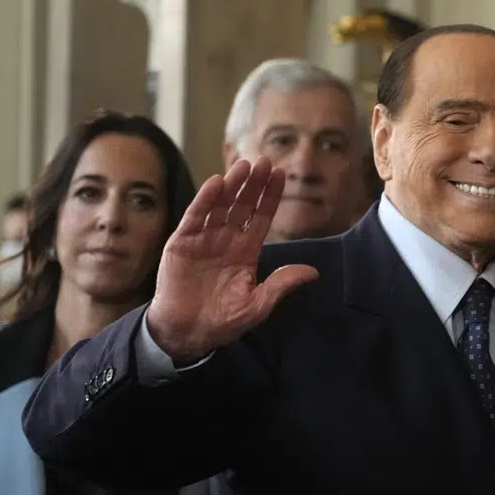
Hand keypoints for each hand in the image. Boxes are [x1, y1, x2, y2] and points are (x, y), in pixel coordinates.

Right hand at [146, 157, 318, 362]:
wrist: (186, 333)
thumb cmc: (222, 321)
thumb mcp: (257, 305)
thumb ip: (280, 285)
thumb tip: (313, 272)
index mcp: (246, 251)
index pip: (262, 217)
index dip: (270, 196)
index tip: (281, 174)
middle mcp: (226, 239)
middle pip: (243, 205)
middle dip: (254, 184)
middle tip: (265, 161)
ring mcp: (204, 239)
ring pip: (220, 205)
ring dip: (232, 185)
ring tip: (244, 166)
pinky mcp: (182, 243)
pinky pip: (195, 217)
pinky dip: (204, 200)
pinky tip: (216, 183)